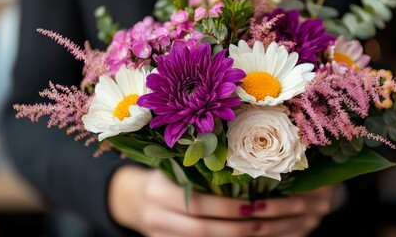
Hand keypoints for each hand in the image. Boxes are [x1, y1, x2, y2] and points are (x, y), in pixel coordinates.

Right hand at [109, 166, 334, 236]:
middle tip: (262, 223)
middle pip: (200, 228)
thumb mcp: (176, 166)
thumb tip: (247, 165)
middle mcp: (153, 214)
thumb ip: (200, 167)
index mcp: (158, 189)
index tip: (254, 205)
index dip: (226, 207)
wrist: (134, 199)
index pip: (196, 203)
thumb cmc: (166, 176)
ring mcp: (157, 234)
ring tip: (257, 233)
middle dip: (234, 228)